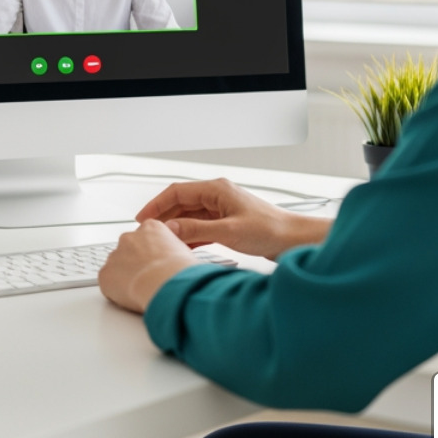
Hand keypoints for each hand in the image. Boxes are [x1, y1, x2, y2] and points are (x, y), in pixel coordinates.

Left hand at [98, 220, 198, 313]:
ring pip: (117, 267)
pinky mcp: (105, 274)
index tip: (158, 265)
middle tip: (150, 279)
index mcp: (151, 228)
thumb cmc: (181, 270)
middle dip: (136, 264)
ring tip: (143, 290)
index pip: (147, 237)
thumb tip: (176, 255)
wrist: (166, 283)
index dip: (153, 254)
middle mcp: (129, 237)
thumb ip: (174, 247)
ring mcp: (115, 255)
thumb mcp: (185, 250)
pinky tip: (132, 297)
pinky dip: (117, 292)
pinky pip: (108, 283)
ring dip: (126, 277)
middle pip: (129, 250)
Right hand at [135, 178, 330, 260]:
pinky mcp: (228, 224)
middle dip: (163, 217)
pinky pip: (201, 227)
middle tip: (147, 232)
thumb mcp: (228, 231)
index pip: (177, 192)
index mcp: (217, 190)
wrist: (294, 241)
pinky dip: (190, 236)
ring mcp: (222, 210)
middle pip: (181, 204)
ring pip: (190, 216)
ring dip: (176, 228)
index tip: (142, 218)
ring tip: (161, 241)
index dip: (156, 204)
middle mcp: (218, 196)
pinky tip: (182, 247)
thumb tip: (169, 228)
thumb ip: (196, 230)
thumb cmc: (270, 230)